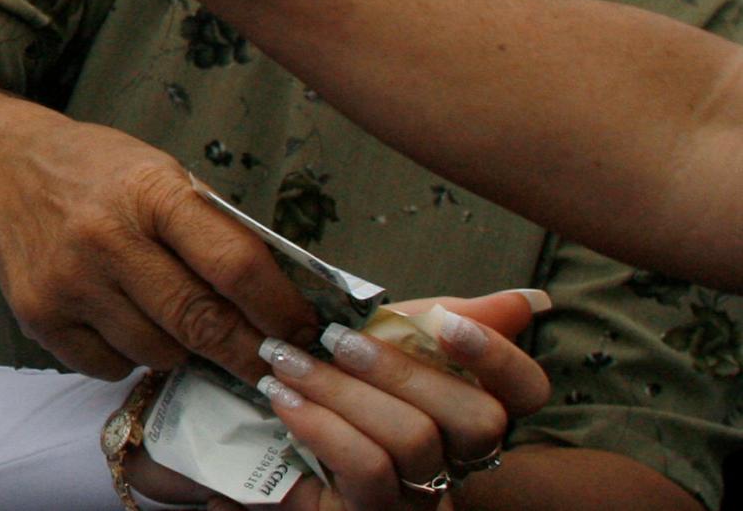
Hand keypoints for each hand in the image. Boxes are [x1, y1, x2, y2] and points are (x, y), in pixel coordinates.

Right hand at [0, 115, 319, 380]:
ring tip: (177, 320)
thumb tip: (281, 294)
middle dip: (249, 351)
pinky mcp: (39, 317)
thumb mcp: (160, 173)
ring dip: (183, 349)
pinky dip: (131, 354)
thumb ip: (212, 228)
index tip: (305, 331)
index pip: (235, 264)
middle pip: (201, 321)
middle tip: (271, 362)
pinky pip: (112, 365)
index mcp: (149, 192)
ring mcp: (68, 282)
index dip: (281, 308)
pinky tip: (124, 320)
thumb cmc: (94, 172)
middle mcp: (105, 238)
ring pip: (160, 352)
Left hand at [187, 292, 548, 509]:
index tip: (446, 324)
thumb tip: (526, 300)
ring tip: (287, 360)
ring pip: (415, 439)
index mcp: (469, 408)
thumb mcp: (381, 343)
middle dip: (401, 370)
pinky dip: (322, 423)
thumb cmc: (333, 388)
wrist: (264, 442)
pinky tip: (285, 399)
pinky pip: (367, 467)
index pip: (527, 391)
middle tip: (335, 339)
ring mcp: (421, 494)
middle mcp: (459, 458)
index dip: (500, 358)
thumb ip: (439, 320)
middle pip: (479, 419)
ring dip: (343, 389)